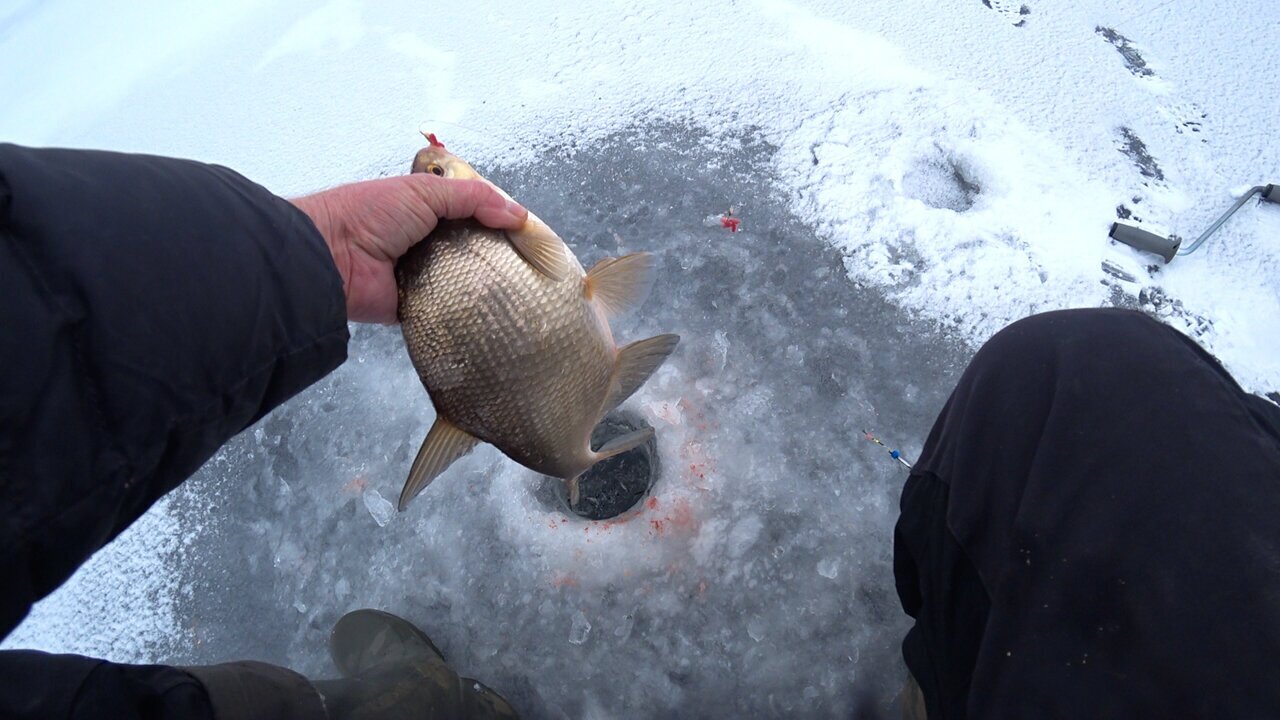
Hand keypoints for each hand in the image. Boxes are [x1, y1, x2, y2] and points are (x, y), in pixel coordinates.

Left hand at [291, 175, 527, 323]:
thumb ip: (474, 198)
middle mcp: (428, 243)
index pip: (474, 214)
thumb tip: (519, 215)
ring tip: (525, 288)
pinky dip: (469, 310)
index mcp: (426, 210)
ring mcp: (425, 276)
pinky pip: (451, 310)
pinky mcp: (420, 308)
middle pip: (475, 249)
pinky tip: (498, 311)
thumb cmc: (371, 214)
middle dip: (499, 254)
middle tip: (534, 265)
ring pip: (467, 280)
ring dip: (488, 282)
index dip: (500, 221)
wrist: (330, 257)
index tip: (530, 233)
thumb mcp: (425, 191)